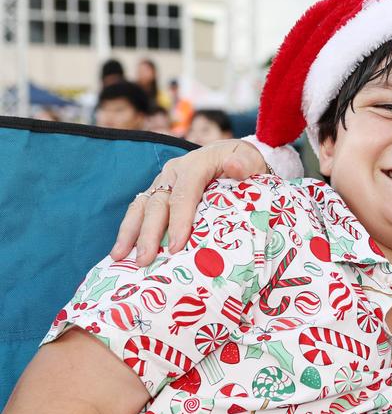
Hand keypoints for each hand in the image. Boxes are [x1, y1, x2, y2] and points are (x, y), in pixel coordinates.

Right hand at [110, 139, 267, 264]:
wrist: (233, 154)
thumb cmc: (244, 163)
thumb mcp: (250, 160)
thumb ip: (244, 164)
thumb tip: (236, 166)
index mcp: (195, 165)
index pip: (183, 195)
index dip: (179, 221)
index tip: (177, 247)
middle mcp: (173, 172)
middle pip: (157, 204)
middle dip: (149, 233)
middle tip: (145, 260)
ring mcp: (162, 182)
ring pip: (141, 207)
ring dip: (129, 233)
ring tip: (119, 257)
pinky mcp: (157, 192)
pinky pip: (140, 211)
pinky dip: (129, 230)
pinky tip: (122, 251)